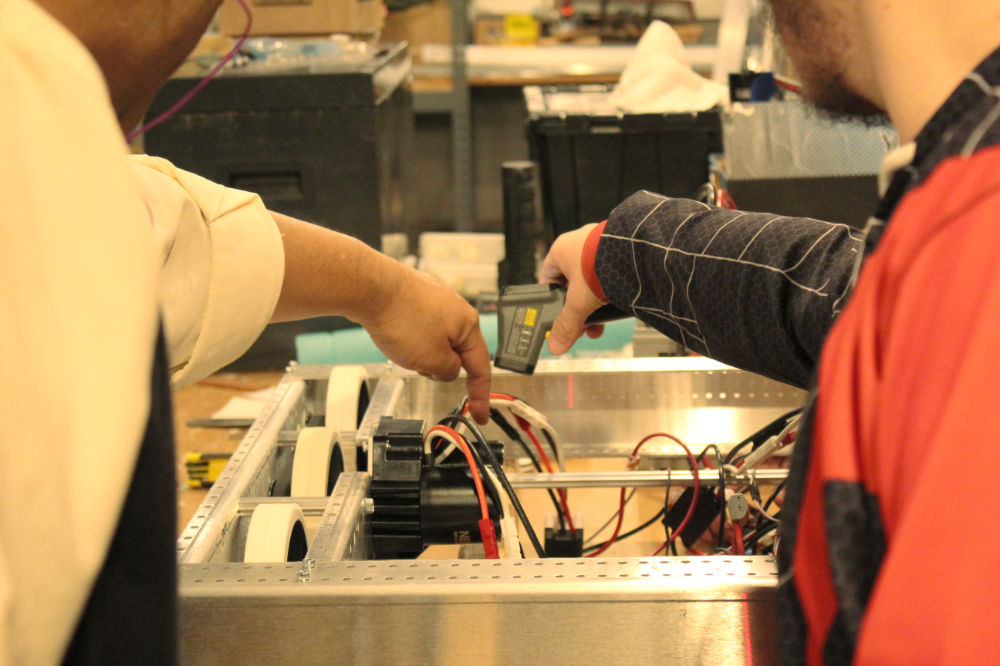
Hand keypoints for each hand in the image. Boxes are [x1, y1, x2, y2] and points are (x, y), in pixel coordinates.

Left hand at [269, 213, 491, 423]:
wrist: (370, 286)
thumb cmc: (401, 317)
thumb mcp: (431, 361)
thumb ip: (448, 372)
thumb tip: (448, 370)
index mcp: (468, 324)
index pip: (481, 367)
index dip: (481, 395)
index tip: (481, 413)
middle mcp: (456, 307)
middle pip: (457, 351)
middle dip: (440, 367)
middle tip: (421, 370)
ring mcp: (436, 298)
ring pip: (436, 339)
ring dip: (423, 352)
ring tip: (402, 346)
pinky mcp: (416, 294)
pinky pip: (420, 325)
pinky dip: (411, 337)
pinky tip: (396, 333)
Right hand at [539, 223, 607, 354]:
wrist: (635, 252)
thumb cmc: (601, 265)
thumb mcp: (579, 302)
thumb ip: (566, 325)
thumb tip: (556, 344)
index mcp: (560, 250)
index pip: (547, 279)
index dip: (551, 302)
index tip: (558, 318)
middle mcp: (578, 244)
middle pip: (572, 285)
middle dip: (578, 309)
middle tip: (583, 325)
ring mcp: (599, 244)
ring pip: (591, 281)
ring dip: (595, 303)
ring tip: (602, 321)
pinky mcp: (618, 249)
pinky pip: (608, 274)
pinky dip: (610, 290)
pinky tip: (615, 304)